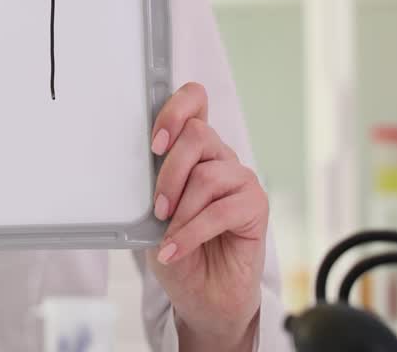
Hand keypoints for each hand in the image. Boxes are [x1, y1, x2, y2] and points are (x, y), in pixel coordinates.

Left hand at [146, 82, 267, 351]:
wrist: (200, 293)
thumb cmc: (175, 247)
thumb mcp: (151, 214)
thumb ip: (152, 184)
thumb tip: (140, 169)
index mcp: (193, 149)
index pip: (194, 102)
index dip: (176, 110)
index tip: (156, 142)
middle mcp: (219, 157)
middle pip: (198, 135)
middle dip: (169, 172)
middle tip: (157, 206)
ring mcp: (240, 179)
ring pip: (207, 174)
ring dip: (181, 209)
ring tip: (167, 233)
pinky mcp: (256, 206)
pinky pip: (221, 210)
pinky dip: (191, 232)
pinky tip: (174, 249)